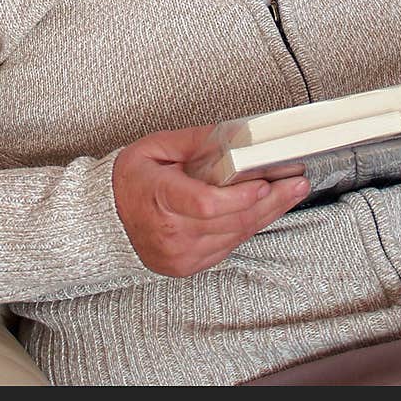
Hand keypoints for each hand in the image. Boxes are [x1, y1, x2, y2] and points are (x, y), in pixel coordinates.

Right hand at [112, 124, 309, 276]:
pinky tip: (264, 210)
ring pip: (235, 235)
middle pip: (231, 220)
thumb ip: (196, 141)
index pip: (206, 203)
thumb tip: (233, 135)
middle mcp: (170, 232)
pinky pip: (227, 246)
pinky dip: (247, 227)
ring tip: (290, 194)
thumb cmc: (128, 181)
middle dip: (270, 201)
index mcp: (159, 198)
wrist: (104, 219)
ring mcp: (180, 253)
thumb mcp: (155, 147)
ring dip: (266, 214)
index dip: (240, 196)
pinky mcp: (188, 264)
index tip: (264, 182)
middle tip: (296, 183)